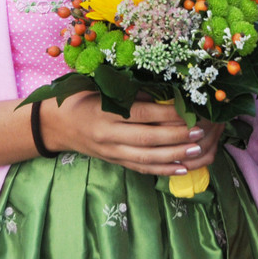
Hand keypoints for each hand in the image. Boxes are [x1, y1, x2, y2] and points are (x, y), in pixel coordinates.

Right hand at [46, 93, 220, 175]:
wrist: (59, 123)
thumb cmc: (85, 97)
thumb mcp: (104, 88)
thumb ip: (132, 92)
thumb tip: (167, 93)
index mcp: (105, 113)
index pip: (141, 114)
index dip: (166, 114)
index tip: (188, 111)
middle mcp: (108, 135)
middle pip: (146, 138)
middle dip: (175, 136)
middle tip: (199, 132)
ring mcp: (111, 152)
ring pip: (146, 158)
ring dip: (173, 156)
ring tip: (195, 150)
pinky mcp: (115, 162)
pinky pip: (141, 168)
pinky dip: (162, 170)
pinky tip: (182, 168)